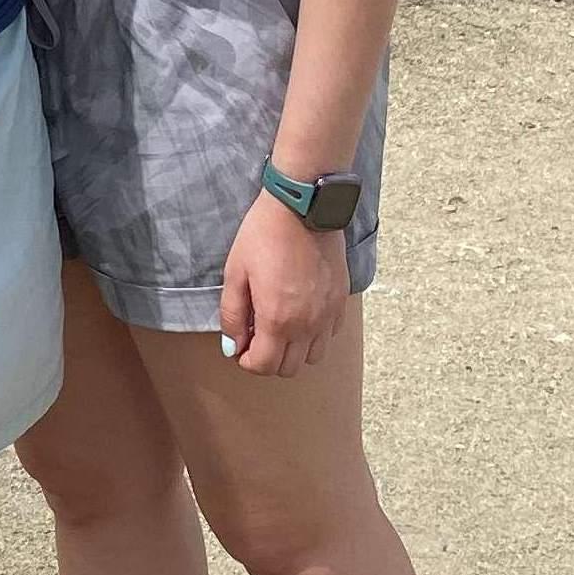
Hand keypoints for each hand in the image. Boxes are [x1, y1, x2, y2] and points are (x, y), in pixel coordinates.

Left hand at [219, 192, 352, 378]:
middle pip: (288, 368)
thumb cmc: (264, 235)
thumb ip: (232, 315)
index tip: (241, 346)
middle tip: (257, 334)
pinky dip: (314, 335)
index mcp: (277, 320)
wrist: (304, 206)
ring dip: (294, 350)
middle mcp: (307, 325)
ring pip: (313, 357)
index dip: (247, 361)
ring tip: (280, 325)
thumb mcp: (235, 272)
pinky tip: (301, 312)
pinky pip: (329, 335)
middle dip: (268, 359)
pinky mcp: (341, 302)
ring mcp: (328, 315)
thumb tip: (232, 347)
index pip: (264, 366)